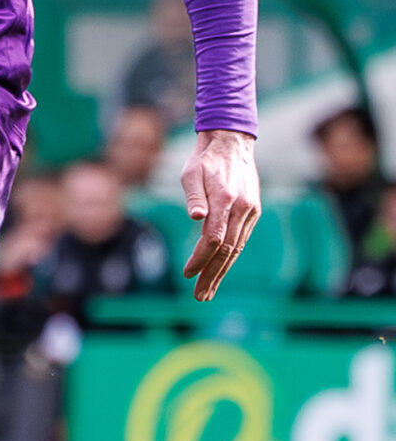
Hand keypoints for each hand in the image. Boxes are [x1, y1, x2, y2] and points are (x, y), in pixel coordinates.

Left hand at [178, 128, 260, 301]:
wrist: (232, 144)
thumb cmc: (205, 160)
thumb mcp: (191, 173)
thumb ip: (194, 196)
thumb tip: (196, 217)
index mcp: (227, 200)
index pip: (214, 238)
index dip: (201, 258)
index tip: (187, 274)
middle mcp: (243, 209)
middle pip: (228, 250)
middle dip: (213, 275)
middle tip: (200, 296)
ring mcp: (251, 211)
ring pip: (237, 248)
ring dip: (222, 271)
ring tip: (208, 290)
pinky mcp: (252, 211)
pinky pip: (241, 239)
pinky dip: (231, 257)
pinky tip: (220, 269)